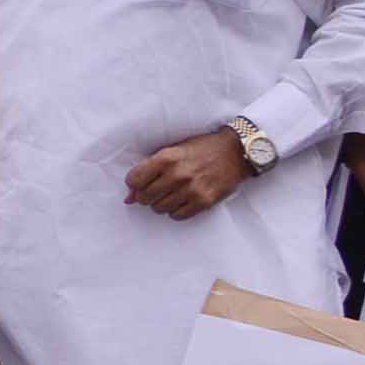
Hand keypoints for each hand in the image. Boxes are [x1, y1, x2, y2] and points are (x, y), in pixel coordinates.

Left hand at [125, 127, 259, 218]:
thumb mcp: (173, 150)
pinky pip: (178, 216)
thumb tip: (129, 197)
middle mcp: (178, 174)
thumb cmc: (202, 149)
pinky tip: (182, 200)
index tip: (140, 183)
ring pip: (160, 208)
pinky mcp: (204, 201)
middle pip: (145, 197)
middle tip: (156, 189)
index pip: (134, 180)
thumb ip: (149, 170)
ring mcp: (192, 189)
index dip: (134, 184)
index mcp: (167, 158)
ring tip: (171, 193)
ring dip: (161, 203)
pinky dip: (176, 211)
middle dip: (146, 195)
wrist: (236, 152)